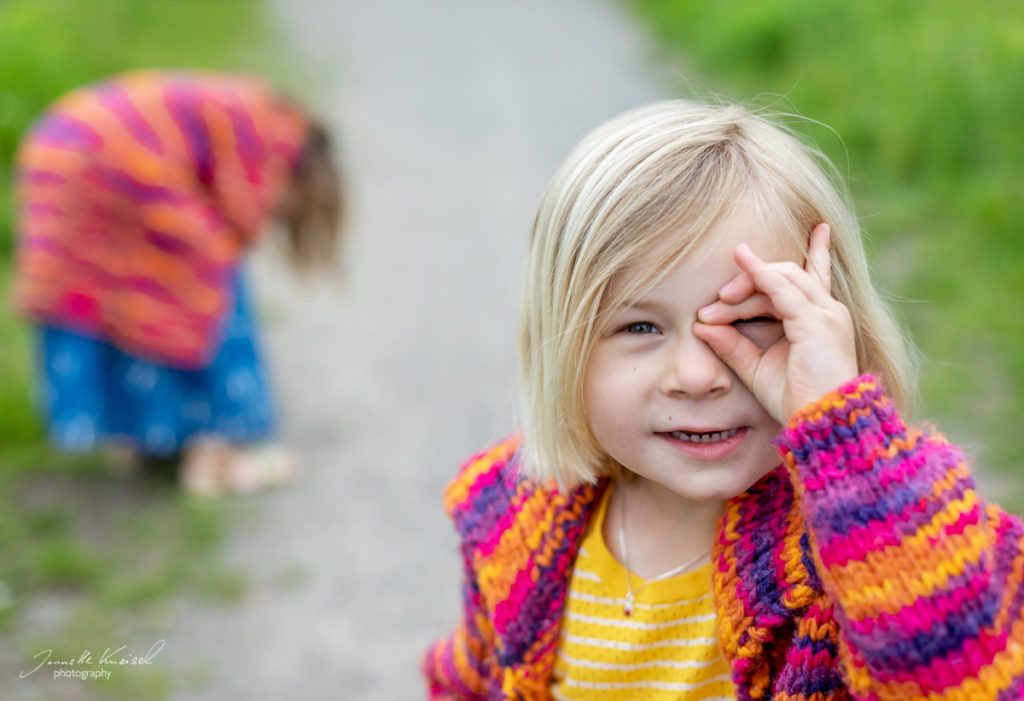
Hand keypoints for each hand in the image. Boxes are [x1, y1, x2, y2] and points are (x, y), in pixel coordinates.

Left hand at [691, 223, 857, 423]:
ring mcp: (825, 314)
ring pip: (781, 278)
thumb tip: (701, 326)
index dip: (815, 250)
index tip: (807, 231)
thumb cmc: (795, 399)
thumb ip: (731, 345)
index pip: (815, 274)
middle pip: (784, 276)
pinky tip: (744, 265)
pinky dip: (761, 277)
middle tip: (715, 303)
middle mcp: (827, 311)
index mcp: (819, 319)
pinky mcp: (816, 322)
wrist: (820, 423)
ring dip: (746, 284)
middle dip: (747, 281)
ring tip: (719, 301)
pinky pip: (783, 290)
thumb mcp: (755, 368)